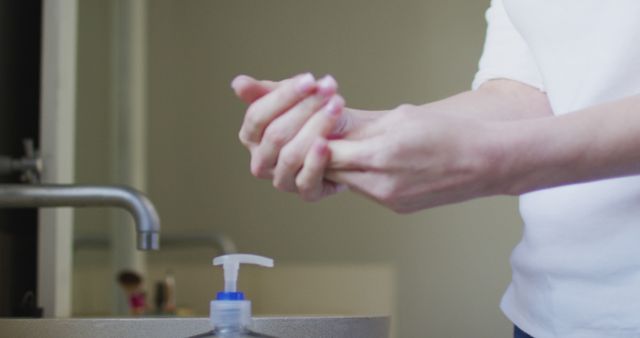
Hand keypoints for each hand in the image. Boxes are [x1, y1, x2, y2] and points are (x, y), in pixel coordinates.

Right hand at [231, 73, 347, 199]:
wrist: (350, 141)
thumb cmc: (315, 117)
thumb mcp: (293, 99)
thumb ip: (266, 91)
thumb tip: (237, 83)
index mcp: (251, 137)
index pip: (257, 116)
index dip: (283, 97)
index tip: (310, 79)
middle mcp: (261, 162)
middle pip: (275, 134)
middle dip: (305, 108)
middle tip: (329, 90)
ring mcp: (282, 180)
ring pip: (290, 155)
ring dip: (316, 128)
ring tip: (336, 107)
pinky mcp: (307, 193)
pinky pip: (306, 180)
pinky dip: (316, 161)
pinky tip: (327, 143)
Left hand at [322, 104, 501, 212]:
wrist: (484, 162)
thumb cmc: (446, 131)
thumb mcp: (401, 116)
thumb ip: (361, 124)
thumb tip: (329, 123)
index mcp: (380, 155)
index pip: (326, 151)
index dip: (316, 136)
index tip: (314, 124)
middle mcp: (381, 184)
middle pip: (332, 170)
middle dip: (323, 153)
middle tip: (322, 133)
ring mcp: (389, 200)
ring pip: (348, 181)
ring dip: (343, 165)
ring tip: (349, 144)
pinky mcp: (397, 208)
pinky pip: (367, 191)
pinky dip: (362, 176)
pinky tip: (372, 161)